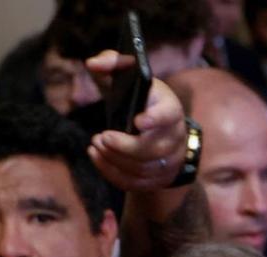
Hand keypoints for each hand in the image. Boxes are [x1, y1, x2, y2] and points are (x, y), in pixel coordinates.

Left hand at [84, 50, 187, 191]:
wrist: (160, 131)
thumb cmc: (141, 101)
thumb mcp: (130, 78)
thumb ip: (112, 63)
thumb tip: (92, 63)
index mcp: (170, 109)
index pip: (168, 115)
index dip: (155, 119)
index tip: (138, 121)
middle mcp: (175, 137)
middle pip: (153, 149)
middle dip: (124, 146)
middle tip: (101, 136)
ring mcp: (169, 161)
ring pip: (142, 168)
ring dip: (114, 158)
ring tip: (96, 143)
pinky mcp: (158, 179)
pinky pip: (134, 183)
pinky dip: (111, 172)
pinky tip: (97, 156)